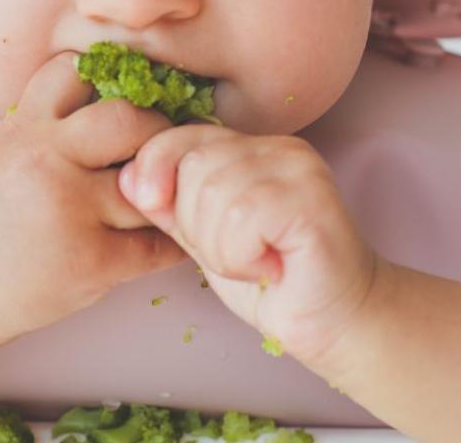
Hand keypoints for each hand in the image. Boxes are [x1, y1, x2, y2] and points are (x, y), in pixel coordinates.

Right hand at [0, 49, 185, 351]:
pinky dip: (170, 244)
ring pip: (150, 186)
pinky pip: (155, 247)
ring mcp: (70, 209)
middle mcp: (46, 158)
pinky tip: (168, 242)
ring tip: (165, 202)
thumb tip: (111, 102)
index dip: (108, 82)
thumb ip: (47, 124)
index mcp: (24, 127)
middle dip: (155, 134)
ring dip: (164, 195)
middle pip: (129, 120)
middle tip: (163, 154)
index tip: (127, 103)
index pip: (79, 72)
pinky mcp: (89, 261)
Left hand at [118, 125, 380, 367]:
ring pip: (213, 194)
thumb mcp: (203, 237)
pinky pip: (241, 217)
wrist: (333, 324)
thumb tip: (127, 176)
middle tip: (235, 254)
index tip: (156, 207)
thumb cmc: (270, 282)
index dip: (155, 171)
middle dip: (195, 225)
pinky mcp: (312, 199)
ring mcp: (300, 168)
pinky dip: (242, 256)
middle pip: (192, 166)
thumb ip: (170, 205)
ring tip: (255, 262)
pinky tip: (270, 267)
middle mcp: (279, 147)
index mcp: (252, 148)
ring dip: (220, 248)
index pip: (179, 136)